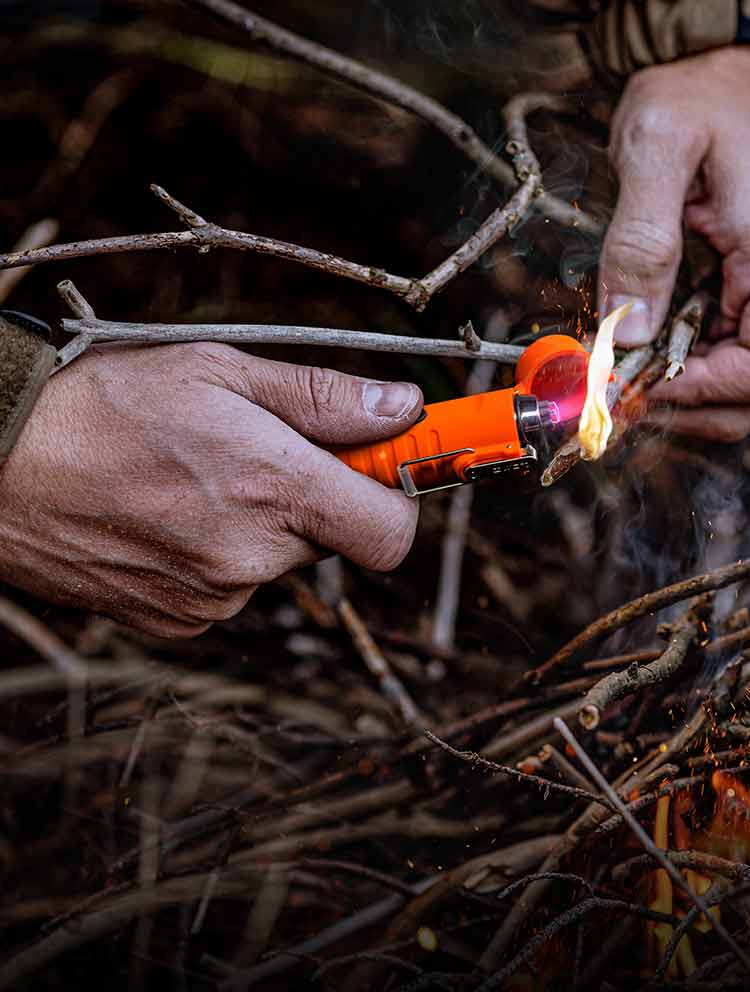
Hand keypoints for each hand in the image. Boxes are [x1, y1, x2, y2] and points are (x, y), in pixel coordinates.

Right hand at [0, 343, 422, 636]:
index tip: (380, 465)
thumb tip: (404, 409)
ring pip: (276, 559)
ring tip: (194, 478)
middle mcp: (252, 557)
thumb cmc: (104, 405)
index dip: (396, 496)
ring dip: (259, 523)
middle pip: (331, 536)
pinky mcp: (179, 621)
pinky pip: (230, 586)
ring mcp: (214, 598)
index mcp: (275, 489)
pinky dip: (217, 553)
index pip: (390, 532)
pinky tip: (168, 516)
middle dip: (312, 495)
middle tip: (257, 451)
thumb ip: (324, 398)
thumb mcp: (220, 370)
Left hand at [598, 46, 749, 440]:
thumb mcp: (655, 147)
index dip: (704, 394)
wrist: (735, 65)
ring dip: (678, 384)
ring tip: (623, 352)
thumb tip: (629, 336)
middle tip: (617, 378)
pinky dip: (683, 359)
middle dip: (684, 401)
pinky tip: (644, 332)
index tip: (640, 379)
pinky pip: (728, 350)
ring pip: (739, 383)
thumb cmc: (701, 92)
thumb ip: (640, 243)